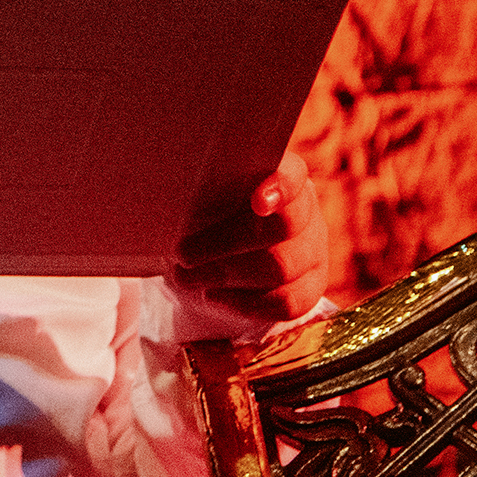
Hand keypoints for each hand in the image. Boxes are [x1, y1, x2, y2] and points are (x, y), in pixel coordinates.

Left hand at [173, 151, 329, 326]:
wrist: (213, 262)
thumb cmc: (201, 220)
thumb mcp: (195, 201)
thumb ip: (194, 193)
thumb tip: (165, 196)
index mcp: (278, 177)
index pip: (292, 174)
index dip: (282, 185)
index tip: (258, 201)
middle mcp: (304, 212)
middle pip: (282, 227)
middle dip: (224, 243)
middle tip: (181, 253)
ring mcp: (312, 252)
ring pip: (280, 268)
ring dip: (224, 274)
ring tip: (184, 276)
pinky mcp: (309, 288)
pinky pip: (286, 302)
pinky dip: (243, 302)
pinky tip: (212, 295)